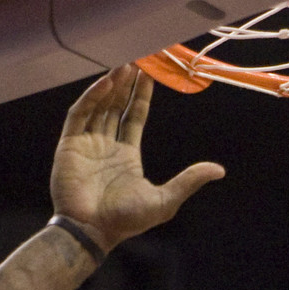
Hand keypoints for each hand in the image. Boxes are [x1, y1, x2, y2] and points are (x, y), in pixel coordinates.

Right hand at [49, 65, 224, 251]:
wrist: (93, 231)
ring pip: (99, 106)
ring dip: (111, 86)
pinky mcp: (69, 145)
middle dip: (126, 84)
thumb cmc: (127, 221)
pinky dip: (92, 97)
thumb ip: (189, 180)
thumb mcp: (166, 199)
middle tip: (137, 59)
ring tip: (123, 64)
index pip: (134, 117)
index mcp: (127, 156)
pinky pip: (80, 114)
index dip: (142, 96)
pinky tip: (107, 83)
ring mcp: (87, 144)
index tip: (149, 75)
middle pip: (116, 106)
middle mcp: (106, 146)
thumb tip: (219, 170)